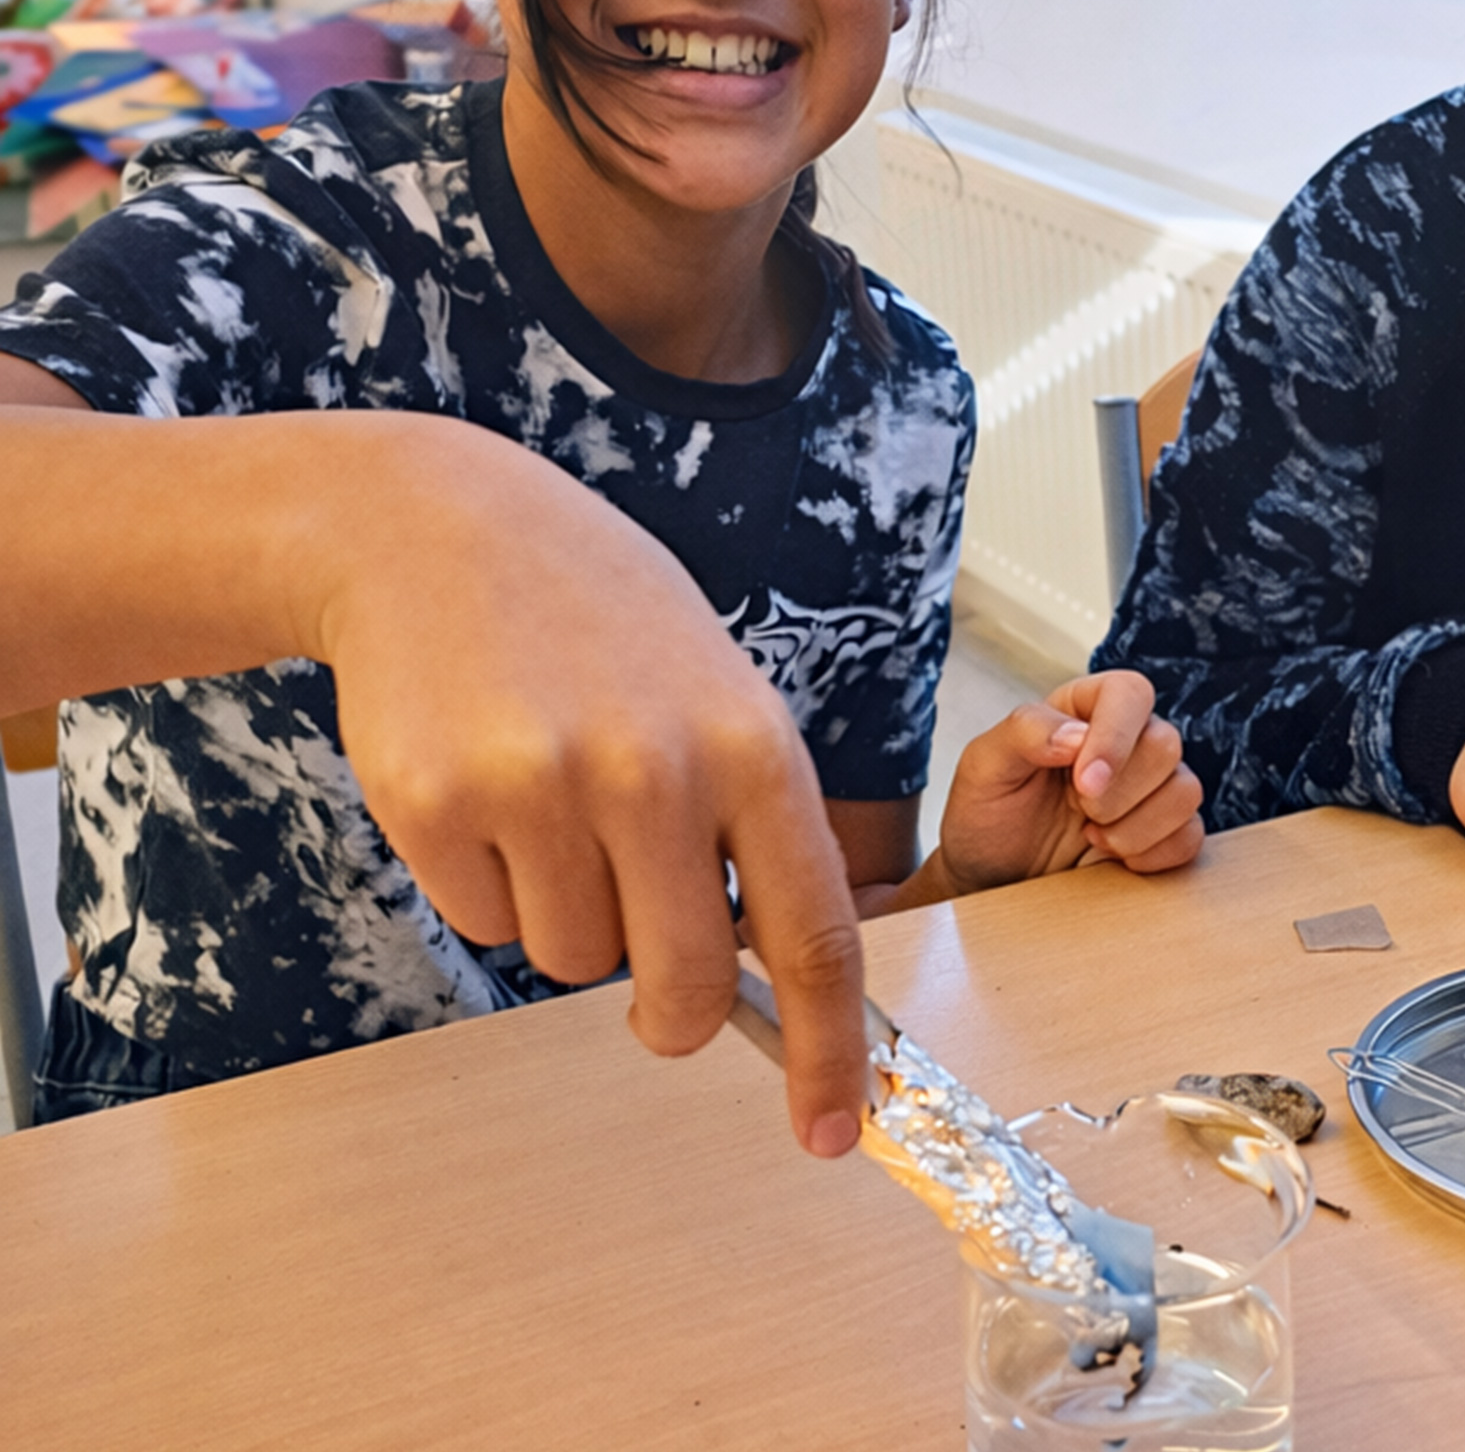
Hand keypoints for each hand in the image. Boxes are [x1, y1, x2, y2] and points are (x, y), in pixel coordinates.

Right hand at [315, 420, 867, 1158]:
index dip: (828, 1049)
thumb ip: (753, 827)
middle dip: (671, 1015)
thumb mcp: (718, 693)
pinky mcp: (437, 807)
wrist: (436, 530)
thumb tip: (777, 983)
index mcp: (753, 747)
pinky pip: (486, 923)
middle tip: (654, 989)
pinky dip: (492, 885)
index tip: (834, 1128)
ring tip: (554, 798)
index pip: (814, 936)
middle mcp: (656, 771)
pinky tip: (488, 786)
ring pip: (572, 961)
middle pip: (682, 985)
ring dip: (569, 915)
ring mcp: (541, 789)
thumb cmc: (601, 620)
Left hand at [934, 670, 1202, 891]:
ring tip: (1091, 838)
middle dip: (1119, 793)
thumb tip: (1079, 736)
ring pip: (1186, 791)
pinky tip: (1114, 859)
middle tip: (1079, 813)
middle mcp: (1125, 739)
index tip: (1084, 784)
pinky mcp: (1164, 830)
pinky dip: (1154, 855)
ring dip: (1136, 827)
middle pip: (1166, 744)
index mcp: (1085, 708)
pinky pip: (1191, 836)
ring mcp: (1150, 786)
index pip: (1130, 694)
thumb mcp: (983, 766)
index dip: (1116, 738)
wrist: (991, 875)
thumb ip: (1025, 733)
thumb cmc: (986, 813)